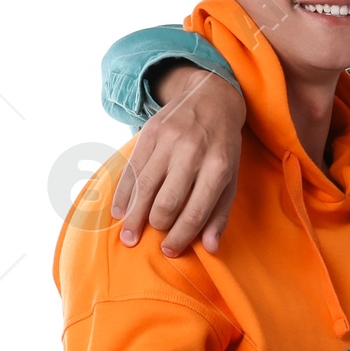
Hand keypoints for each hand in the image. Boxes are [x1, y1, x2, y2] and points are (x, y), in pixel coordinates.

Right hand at [113, 65, 244, 256]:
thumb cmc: (223, 148)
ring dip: (133, 216)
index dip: (179, 237)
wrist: (211, 98)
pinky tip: (119, 211)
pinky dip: (124, 193)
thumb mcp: (230, 178)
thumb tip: (210, 247)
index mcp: (217, 168)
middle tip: (146, 241)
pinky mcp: (150, 133)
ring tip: (127, 236)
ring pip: (144, 187)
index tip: (169, 251)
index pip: (194, 212)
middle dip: (155, 227)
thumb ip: (219, 213)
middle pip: (166, 202)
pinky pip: (131, 169)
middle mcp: (192, 153)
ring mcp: (168, 141)